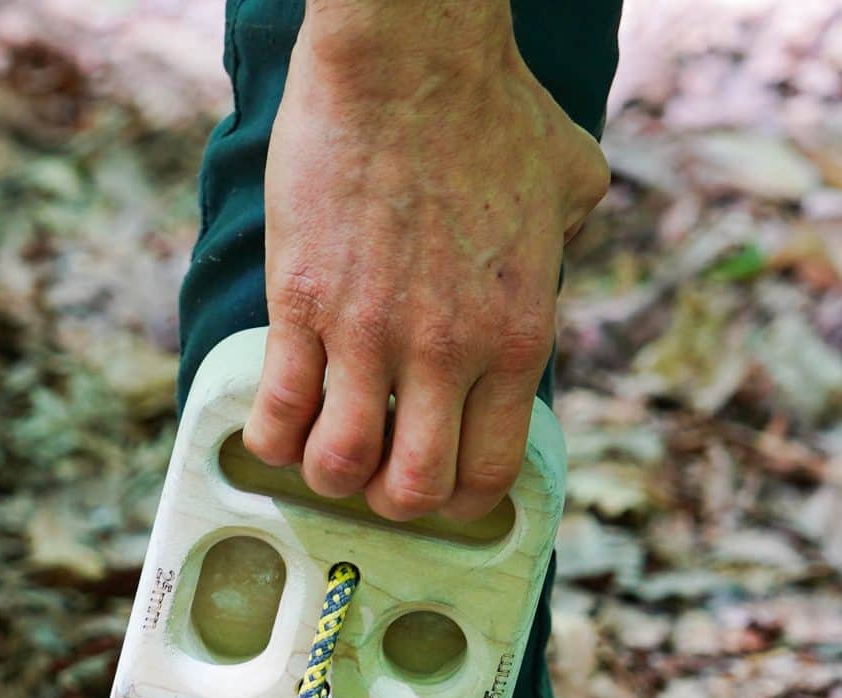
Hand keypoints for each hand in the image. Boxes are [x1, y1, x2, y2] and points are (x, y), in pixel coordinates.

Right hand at [242, 4, 608, 521]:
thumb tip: (566, 246)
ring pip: (340, 467)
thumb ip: (573, 234)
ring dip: (327, 476)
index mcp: (516, 337)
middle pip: (413, 490)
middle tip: (376, 472)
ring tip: (320, 452)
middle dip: (391, 499)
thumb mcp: (569, 180)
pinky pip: (278, 411)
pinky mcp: (303, 305)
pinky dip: (269, 437)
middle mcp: (447, 353)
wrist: (408, 55)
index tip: (439, 482)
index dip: (460, 498)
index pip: (489, 472)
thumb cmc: (489, 105)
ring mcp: (370, 334)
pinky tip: (272, 425)